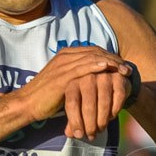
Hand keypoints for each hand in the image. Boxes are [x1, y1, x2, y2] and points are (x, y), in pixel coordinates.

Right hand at [15, 46, 131, 138]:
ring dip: (110, 63)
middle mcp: (64, 56)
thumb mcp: (65, 83)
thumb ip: (77, 78)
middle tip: (128, 68)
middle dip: (114, 59)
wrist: (27, 104)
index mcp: (65, 56)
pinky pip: (82, 67)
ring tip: (124, 70)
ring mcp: (63, 64)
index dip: (110, 56)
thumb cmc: (45, 97)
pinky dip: (97, 66)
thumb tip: (94, 82)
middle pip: (95, 52)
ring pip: (92, 58)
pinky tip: (108, 67)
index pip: (93, 51)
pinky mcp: (62, 76)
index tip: (123, 65)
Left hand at [63, 64, 131, 139]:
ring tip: (100, 130)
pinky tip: (111, 117)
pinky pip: (118, 100)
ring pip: (104, 104)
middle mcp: (87, 77)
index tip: (78, 135)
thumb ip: (73, 118)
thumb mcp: (79, 104)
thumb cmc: (91, 95)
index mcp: (73, 83)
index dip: (75, 121)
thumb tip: (70, 134)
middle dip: (90, 125)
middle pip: (88, 106)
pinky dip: (114, 112)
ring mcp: (104, 77)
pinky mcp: (118, 79)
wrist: (111, 78)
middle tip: (91, 136)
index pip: (72, 104)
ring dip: (102, 122)